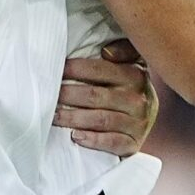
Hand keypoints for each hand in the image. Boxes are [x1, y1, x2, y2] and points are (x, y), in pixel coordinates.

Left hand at [53, 39, 157, 155]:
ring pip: (100, 120)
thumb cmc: (127, 87)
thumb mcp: (130, 64)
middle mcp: (137, 99)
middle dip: (67, 95)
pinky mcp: (134, 143)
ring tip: (53, 116)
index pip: (99, 70)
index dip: (74, 69)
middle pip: (95, 96)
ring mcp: (137, 123)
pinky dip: (92, 140)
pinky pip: (111, 142)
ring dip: (73, 118)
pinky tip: (75, 136)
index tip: (55, 70)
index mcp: (134, 75)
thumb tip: (106, 52)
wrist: (147, 118)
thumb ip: (122, 51)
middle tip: (48, 95)